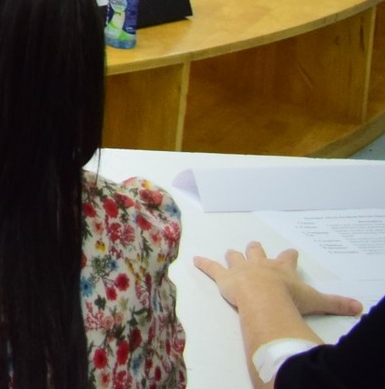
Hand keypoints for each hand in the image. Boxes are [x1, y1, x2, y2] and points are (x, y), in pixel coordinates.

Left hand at [194, 243, 365, 317]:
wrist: (265, 297)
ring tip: (230, 253)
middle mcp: (261, 264)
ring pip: (235, 257)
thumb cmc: (290, 298)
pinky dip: (204, 264)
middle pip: (257, 252)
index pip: (287, 259)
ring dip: (233, 256)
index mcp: (282, 268)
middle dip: (256, 250)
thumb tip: (357, 307)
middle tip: (254, 245)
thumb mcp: (316, 301)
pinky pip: (212, 268)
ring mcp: (241, 269)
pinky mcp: (224, 278)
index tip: (291, 251)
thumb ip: (336, 303)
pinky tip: (195, 260)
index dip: (289, 256)